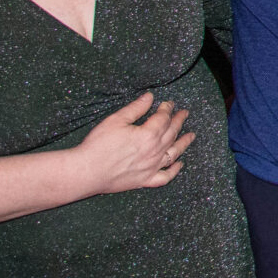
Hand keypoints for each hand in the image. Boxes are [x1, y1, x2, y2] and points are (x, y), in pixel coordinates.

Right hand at [75, 92, 193, 194]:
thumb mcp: (116, 120)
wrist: (86, 172)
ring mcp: (151, 167)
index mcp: (148, 135)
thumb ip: (136, 108)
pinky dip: (174, 170)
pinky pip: (165, 177)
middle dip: (179, 121)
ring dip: (184, 143)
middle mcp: (154, 151)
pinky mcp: (144, 180)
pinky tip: (179, 164)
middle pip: (171, 133)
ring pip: (174, 153)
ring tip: (191, 136)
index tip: (168, 104)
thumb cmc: (98, 145)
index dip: (167, 109)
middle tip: (184, 113)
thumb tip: (150, 97)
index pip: (163, 118)